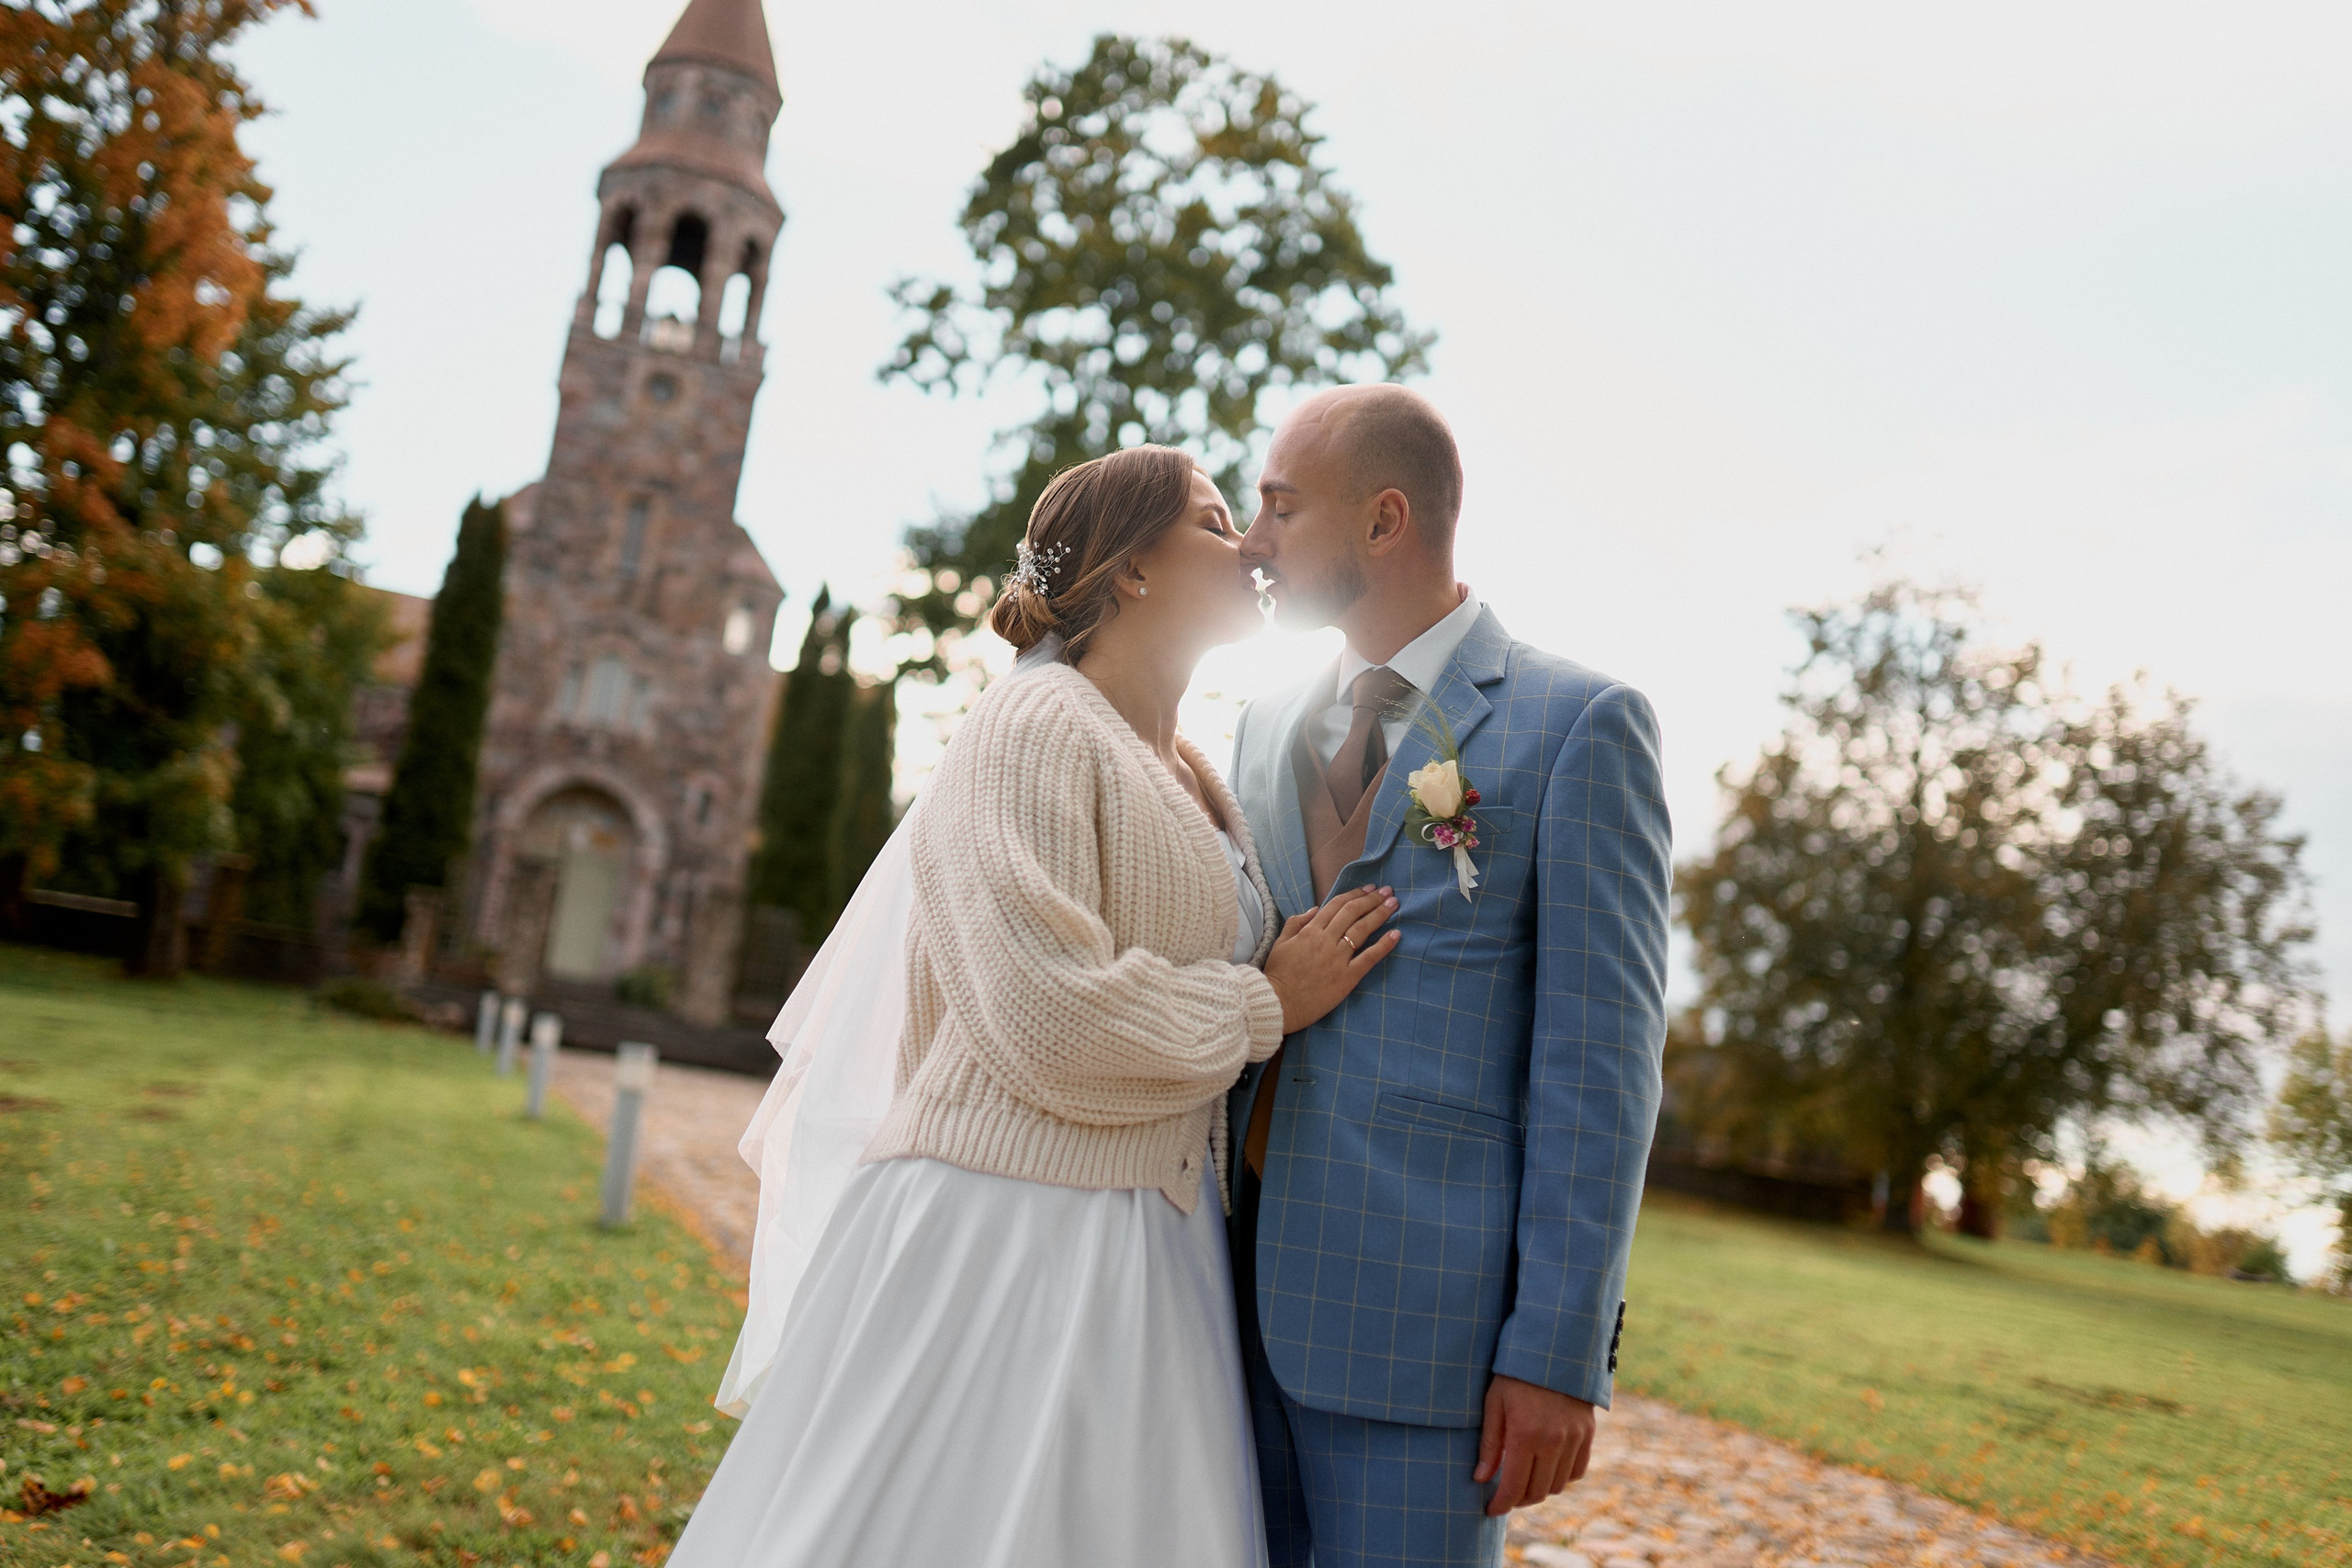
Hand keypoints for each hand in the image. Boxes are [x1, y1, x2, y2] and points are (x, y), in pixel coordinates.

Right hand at [1262, 886, 1399, 1032]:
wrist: (1278, 1004)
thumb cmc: (1278, 975)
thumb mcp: (1280, 943)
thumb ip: (1296, 923)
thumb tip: (1315, 909)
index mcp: (1310, 931)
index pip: (1336, 905)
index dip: (1355, 894)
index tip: (1369, 888)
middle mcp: (1326, 940)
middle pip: (1353, 913)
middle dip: (1372, 899)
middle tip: (1388, 891)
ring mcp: (1337, 958)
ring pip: (1362, 930)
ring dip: (1379, 914)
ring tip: (1394, 904)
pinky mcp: (1347, 977)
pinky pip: (1369, 958)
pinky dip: (1384, 945)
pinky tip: (1396, 934)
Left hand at [1474, 1374, 1594, 1515]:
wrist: (1554, 1349)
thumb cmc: (1515, 1373)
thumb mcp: (1494, 1403)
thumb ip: (1490, 1444)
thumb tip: (1481, 1479)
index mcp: (1525, 1434)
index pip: (1514, 1486)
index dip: (1501, 1504)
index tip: (1491, 1510)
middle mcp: (1553, 1441)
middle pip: (1537, 1491)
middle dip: (1518, 1500)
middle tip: (1505, 1497)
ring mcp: (1574, 1438)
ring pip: (1558, 1485)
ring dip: (1540, 1491)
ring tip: (1524, 1483)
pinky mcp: (1587, 1433)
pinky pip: (1577, 1471)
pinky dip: (1562, 1478)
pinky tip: (1547, 1471)